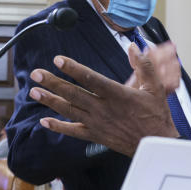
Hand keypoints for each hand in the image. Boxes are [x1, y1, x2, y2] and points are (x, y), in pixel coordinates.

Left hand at [29, 43, 179, 155]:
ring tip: (34, 92)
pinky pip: (74, 131)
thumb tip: (136, 47)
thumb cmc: (156, 115)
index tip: (58, 60)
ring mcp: (98, 123)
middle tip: (36, 74)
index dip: (73, 69)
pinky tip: (44, 122)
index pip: (91, 79)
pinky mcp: (96, 135)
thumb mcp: (156, 87)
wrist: (156, 143)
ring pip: (69, 110)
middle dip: (53, 83)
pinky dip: (58, 127)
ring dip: (50, 101)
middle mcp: (104, 109)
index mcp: (117, 95)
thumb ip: (144, 65)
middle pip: (73, 94)